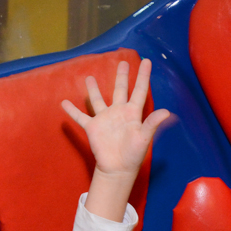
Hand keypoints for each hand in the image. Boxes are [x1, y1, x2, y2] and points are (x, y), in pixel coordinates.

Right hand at [61, 58, 170, 180]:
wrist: (117, 169)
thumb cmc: (133, 154)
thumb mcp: (144, 138)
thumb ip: (152, 123)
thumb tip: (166, 112)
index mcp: (133, 113)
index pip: (139, 90)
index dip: (143, 76)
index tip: (146, 61)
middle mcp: (118, 112)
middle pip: (120, 90)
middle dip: (121, 76)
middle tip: (123, 62)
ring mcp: (105, 119)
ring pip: (98, 100)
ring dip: (93, 89)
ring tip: (88, 77)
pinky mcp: (93, 128)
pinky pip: (80, 117)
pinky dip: (72, 111)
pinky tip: (64, 103)